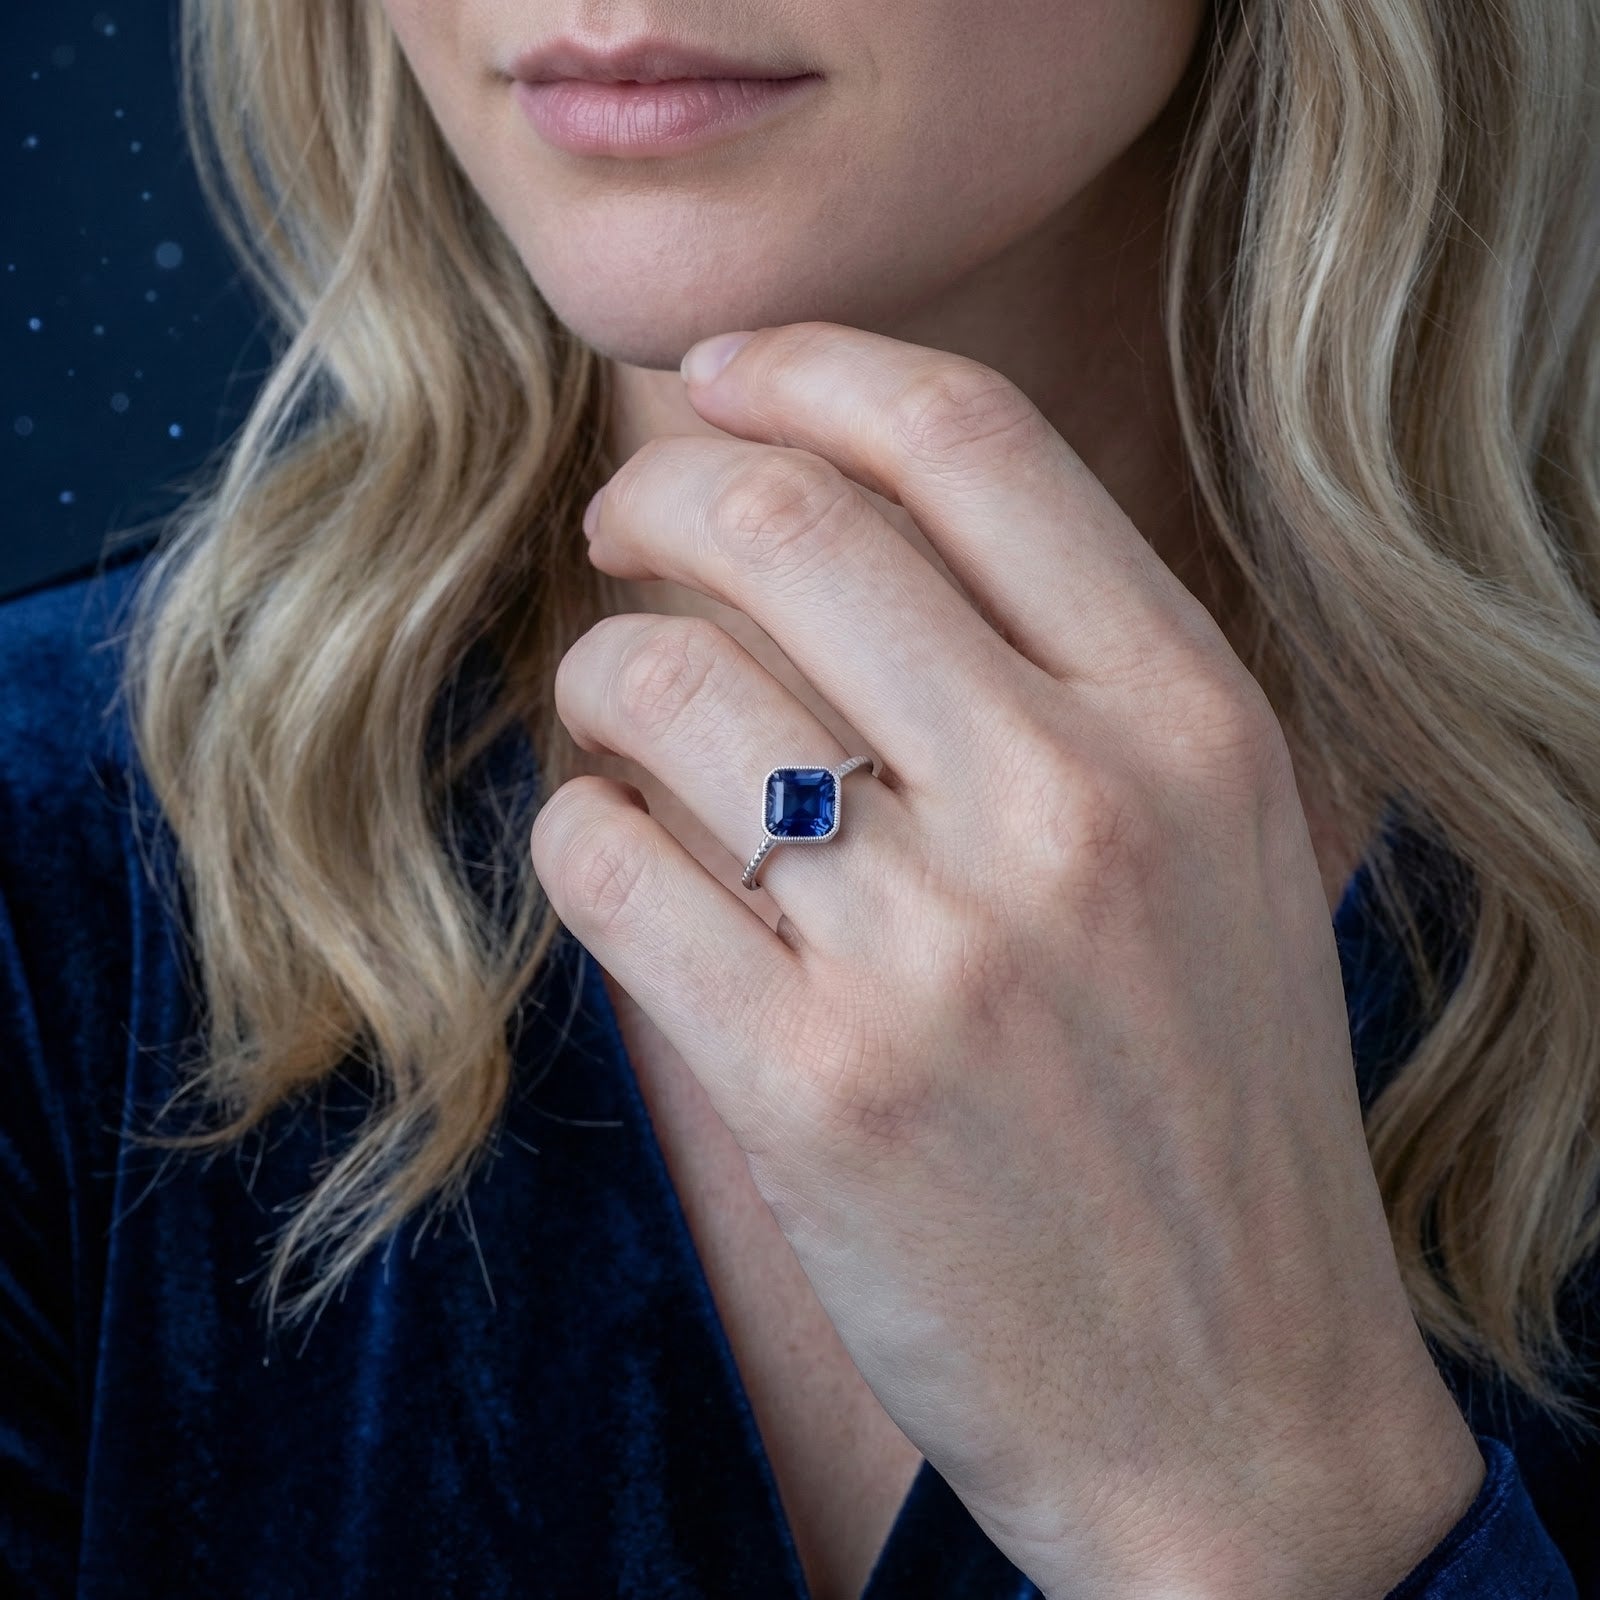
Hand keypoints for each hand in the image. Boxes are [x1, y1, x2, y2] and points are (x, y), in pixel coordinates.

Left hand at [528, 322, 1484, 1597]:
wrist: (1229, 1401)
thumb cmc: (1208, 1104)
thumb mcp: (1218, 848)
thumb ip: (1067, 671)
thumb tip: (840, 512)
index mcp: (1191, 722)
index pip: (967, 439)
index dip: (809, 367)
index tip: (720, 375)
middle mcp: (1074, 806)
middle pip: (785, 523)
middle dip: (655, 496)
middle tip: (622, 532)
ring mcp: (938, 951)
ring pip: (662, 685)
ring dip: (602, 672)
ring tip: (622, 712)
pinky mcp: (810, 1088)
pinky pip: (606, 860)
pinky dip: (577, 825)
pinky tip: (618, 848)